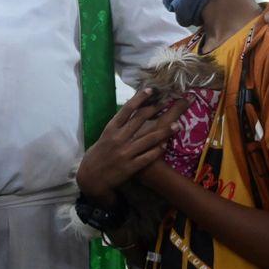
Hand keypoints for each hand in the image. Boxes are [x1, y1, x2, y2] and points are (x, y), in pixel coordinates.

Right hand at [75, 89, 187, 204]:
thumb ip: (117, 127)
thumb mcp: (104, 137)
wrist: (91, 178)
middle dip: (155, 110)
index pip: (126, 109)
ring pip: (148, 139)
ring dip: (164, 132)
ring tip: (177, 125)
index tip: (150, 90)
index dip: (139, 98)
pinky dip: (157, 150)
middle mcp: (118, 138)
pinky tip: (166, 145)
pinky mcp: (130, 166)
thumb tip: (129, 114)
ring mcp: (125, 153)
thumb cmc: (97, 155)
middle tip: (167, 102)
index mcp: (111, 129)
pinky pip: (147, 157)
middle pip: (140, 120)